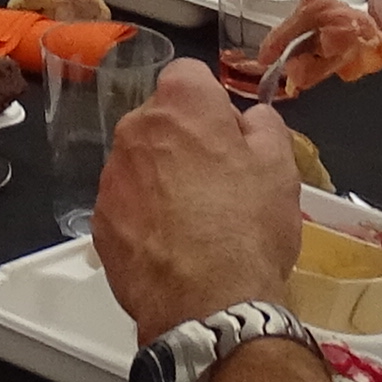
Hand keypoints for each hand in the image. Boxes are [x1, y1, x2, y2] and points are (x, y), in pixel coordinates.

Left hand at [91, 57, 304, 341]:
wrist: (208, 305)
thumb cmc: (248, 229)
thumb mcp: (280, 167)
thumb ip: (263, 126)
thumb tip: (249, 118)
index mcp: (182, 105)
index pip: (190, 75)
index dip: (213, 103)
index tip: (229, 133)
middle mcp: (136, 130)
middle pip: (161, 121)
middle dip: (185, 141)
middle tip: (220, 182)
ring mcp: (112, 176)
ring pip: (141, 163)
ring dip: (163, 180)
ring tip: (198, 222)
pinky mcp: (101, 221)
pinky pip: (127, 204)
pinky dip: (145, 217)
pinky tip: (175, 246)